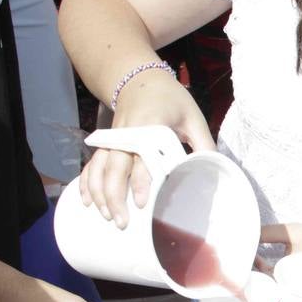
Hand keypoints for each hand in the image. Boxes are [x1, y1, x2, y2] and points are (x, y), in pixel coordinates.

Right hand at [76, 71, 213, 228]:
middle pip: (114, 167)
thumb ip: (204, 144)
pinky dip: (87, 182)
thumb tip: (214, 170)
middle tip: (121, 222)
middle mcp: (125, 133)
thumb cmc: (171, 100)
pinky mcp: (106, 143)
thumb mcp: (193, 117)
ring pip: (99, 168)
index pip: (143, 158)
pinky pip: (92, 164)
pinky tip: (87, 201)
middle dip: (115, 196)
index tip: (142, 203)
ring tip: (107, 217)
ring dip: (100, 194)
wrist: (140, 79)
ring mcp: (112, 139)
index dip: (142, 181)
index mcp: (149, 126)